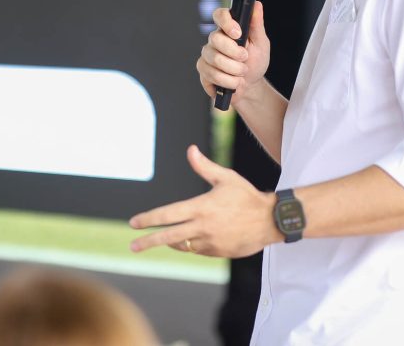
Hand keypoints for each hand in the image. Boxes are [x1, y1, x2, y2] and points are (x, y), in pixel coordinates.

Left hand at [129, 145, 280, 257]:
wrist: (270, 221)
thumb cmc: (247, 196)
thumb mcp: (226, 178)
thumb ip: (204, 166)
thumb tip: (190, 150)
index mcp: (201, 207)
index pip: (168, 214)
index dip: (149, 219)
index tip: (134, 223)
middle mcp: (203, 227)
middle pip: (168, 236)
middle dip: (148, 241)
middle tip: (133, 246)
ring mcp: (210, 242)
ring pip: (183, 244)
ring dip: (171, 241)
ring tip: (163, 237)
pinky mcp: (217, 252)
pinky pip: (197, 249)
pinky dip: (191, 244)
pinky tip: (191, 238)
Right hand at [196, 2, 269, 108]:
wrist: (251, 86)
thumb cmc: (256, 62)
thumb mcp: (261, 43)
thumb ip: (256, 25)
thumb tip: (256, 4)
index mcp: (228, 29)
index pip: (219, 15)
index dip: (226, 22)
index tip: (238, 34)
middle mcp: (215, 39)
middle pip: (215, 39)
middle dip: (234, 53)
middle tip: (245, 59)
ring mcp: (207, 54)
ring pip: (214, 59)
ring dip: (234, 70)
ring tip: (242, 73)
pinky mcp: (203, 70)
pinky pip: (210, 74)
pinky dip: (227, 81)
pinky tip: (233, 82)